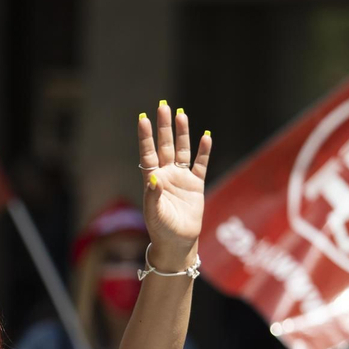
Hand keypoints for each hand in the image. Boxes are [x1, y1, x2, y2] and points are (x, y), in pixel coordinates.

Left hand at [137, 103, 212, 271]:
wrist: (177, 242)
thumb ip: (153, 196)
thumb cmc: (161, 229)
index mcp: (153, 180)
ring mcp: (181, 178)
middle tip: (163, 106)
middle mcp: (166, 175)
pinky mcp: (196, 185)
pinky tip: (206, 137)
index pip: (148, 153)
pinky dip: (204, 152)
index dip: (145, 137)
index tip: (142, 119)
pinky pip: (200, 165)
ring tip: (181, 115)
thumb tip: (152, 179)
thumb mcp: (154, 213)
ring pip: (182, 151)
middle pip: (165, 146)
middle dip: (164, 127)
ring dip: (182, 134)